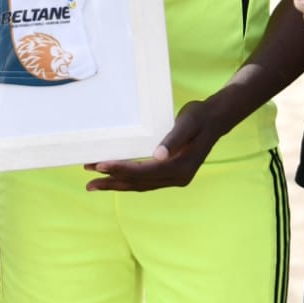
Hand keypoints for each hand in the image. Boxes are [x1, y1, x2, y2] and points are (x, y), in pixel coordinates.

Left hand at [84, 99, 218, 192]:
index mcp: (181, 167)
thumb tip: (158, 156)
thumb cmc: (199, 117)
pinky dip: (128, 181)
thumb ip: (174, 139)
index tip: (100, 165)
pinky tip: (114, 180)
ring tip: (94, 185)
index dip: (121, 169)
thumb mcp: (187, 123)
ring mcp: (175, 178)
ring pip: (140, 185)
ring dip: (117, 185)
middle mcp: (178, 177)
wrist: (214, 119)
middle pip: (139, 182)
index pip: (144, 171)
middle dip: (113, 181)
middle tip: (89, 182)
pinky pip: (145, 181)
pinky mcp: (171, 175)